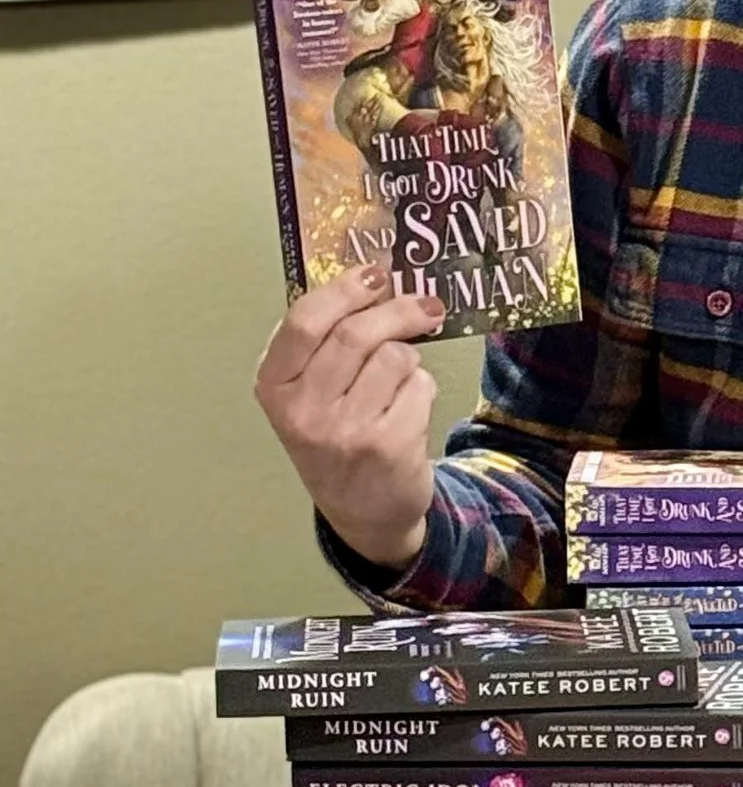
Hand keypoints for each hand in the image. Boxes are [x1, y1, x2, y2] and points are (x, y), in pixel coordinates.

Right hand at [254, 267, 445, 571]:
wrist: (362, 511)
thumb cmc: (335, 437)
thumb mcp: (307, 393)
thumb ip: (322, 342)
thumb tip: (370, 280)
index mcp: (274, 387)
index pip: (304, 322)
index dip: (344, 290)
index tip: (374, 275)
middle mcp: (303, 411)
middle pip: (356, 334)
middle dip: (397, 310)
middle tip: (423, 305)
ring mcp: (345, 432)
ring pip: (395, 357)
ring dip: (409, 358)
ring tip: (399, 380)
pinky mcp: (388, 446)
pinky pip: (420, 387)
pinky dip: (423, 388)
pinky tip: (408, 409)